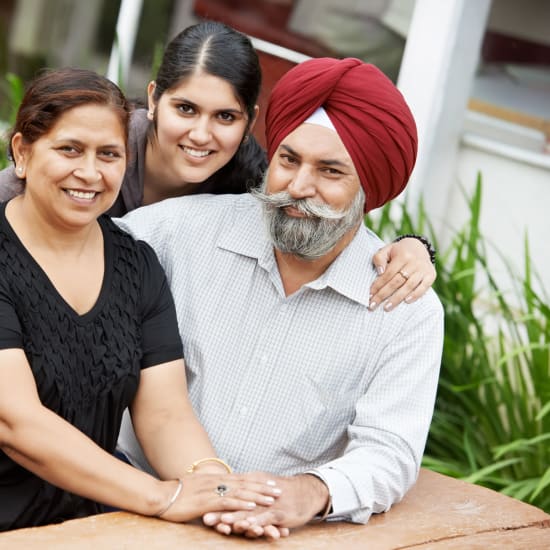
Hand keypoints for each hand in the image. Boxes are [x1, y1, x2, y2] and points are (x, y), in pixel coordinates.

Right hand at [158, 473, 280, 522]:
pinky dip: (242, 503)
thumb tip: (217, 491)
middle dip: (263, 486)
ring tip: (272, 498)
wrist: (160, 496)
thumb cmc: (176, 494)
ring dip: (258, 495)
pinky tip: (253, 506)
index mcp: (215, 479)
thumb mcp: (196, 488)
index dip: (256, 481)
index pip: (241, 478)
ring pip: (240, 492)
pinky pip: (228, 502)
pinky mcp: (207, 502)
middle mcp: (217, 482)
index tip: (270, 482)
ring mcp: (213, 491)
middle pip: (245, 483)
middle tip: (279, 489)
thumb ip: (209, 488)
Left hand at [203, 474, 328, 535]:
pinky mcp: (281, 512)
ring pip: (250, 511)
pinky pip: (267, 518)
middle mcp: (258, 493)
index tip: (200, 507)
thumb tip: (226, 492)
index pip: (230, 495)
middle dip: (220, 511)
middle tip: (205, 517)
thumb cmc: (282, 491)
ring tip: (222, 522)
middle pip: (237, 503)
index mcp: (252, 486)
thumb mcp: (261, 485)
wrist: (307, 491)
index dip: (216, 501)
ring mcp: (269, 503)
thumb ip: (245, 489)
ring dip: (236, 517)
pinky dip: (258, 522)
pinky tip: (248, 527)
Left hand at [370, 238, 435, 310]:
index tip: (369, 296)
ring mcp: (423, 269)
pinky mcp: (431, 275)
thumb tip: (380, 272)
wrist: (418, 246)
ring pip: (409, 286)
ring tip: (387, 308)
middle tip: (373, 305)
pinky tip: (406, 302)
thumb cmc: (398, 251)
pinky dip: (415, 295)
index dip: (378, 285)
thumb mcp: (386, 250)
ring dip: (397, 298)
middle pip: (397, 282)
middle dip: (384, 295)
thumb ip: (379, 259)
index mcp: (402, 256)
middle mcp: (414, 263)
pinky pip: (424, 287)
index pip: (388, 274)